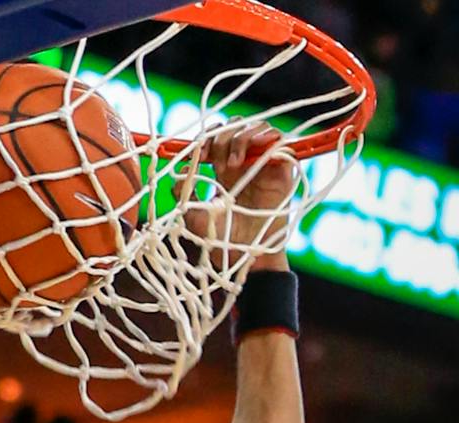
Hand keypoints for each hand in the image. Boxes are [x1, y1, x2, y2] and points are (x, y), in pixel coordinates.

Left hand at [184, 122, 296, 266]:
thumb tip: (179, 172)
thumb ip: (183, 193)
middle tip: (214, 161)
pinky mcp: (283, 169)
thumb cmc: (220, 239)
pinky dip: (266, 139)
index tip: (198, 156)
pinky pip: (281, 141)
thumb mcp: (193, 215)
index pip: (218, 137)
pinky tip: (251, 155)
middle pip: (236, 126)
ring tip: (231, 164)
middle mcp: (246, 162)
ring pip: (257, 128)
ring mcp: (265, 164)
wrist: (242, 255)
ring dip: (241, 138)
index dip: (207, 139)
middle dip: (221, 137)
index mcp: (225, 169)